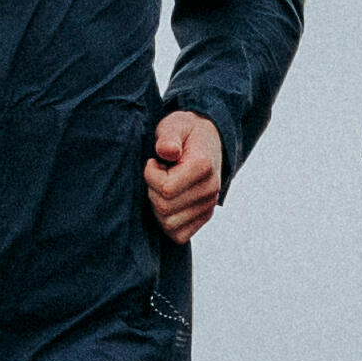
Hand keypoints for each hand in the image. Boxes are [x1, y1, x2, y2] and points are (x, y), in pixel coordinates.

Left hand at [143, 109, 224, 241]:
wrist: (208, 139)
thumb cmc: (185, 132)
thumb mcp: (175, 125)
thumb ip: (169, 137)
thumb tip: (167, 151)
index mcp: (203, 167)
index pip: (166, 189)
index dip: (151, 175)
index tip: (154, 162)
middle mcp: (210, 190)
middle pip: (165, 209)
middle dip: (152, 191)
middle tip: (158, 174)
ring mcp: (209, 206)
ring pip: (169, 225)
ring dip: (157, 207)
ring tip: (163, 187)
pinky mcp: (204, 217)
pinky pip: (179, 235)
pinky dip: (167, 223)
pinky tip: (167, 201)